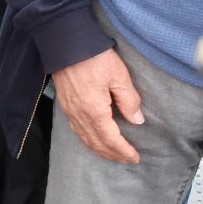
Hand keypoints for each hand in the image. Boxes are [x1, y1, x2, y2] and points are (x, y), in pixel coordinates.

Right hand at [51, 48, 143, 163]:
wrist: (66, 43)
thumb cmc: (94, 57)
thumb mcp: (119, 76)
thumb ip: (129, 100)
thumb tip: (137, 120)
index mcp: (94, 110)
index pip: (110, 138)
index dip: (123, 150)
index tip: (135, 157)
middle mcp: (79, 115)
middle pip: (96, 143)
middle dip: (112, 153)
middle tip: (127, 159)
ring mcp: (70, 111)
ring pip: (84, 138)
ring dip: (99, 149)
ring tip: (112, 154)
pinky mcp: (65, 105)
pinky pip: (76, 130)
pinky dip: (87, 140)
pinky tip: (93, 139)